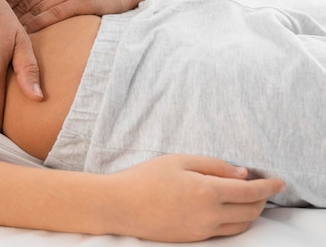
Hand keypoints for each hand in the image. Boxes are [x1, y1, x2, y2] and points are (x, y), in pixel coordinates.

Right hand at [99, 154, 285, 241]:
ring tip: (247, 200)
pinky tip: (228, 211)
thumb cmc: (145, 178)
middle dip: (261, 200)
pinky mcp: (192, 239)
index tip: (279, 181)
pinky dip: (234, 222)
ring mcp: (201, 231)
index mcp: (207, 192)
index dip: (268, 186)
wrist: (119, 205)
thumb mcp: (179, 161)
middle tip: (263, 188)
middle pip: (249, 212)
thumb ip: (214, 165)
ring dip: (250, 213)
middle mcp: (208, 216)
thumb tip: (242, 174)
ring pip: (240, 226)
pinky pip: (223, 233)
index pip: (249, 191)